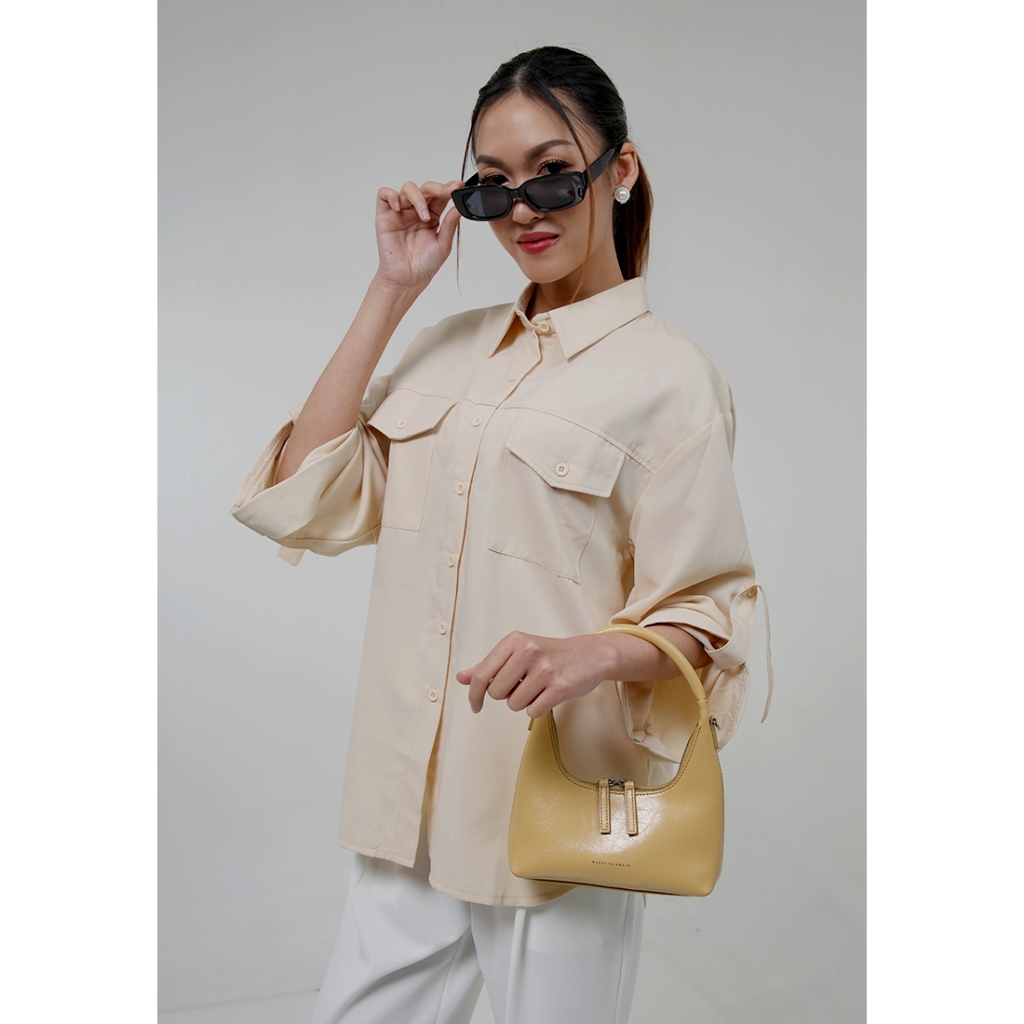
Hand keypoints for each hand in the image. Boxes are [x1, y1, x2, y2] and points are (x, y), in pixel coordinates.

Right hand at [374, 179, 462, 291]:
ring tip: (424, 217)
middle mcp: (416, 211)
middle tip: (446, 193)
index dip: (449, 188)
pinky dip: (391, 196)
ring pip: (408, 188)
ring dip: (418, 198)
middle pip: (426, 188)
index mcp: (432, 216)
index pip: (440, 196)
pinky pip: (384, 194)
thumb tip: (459, 206)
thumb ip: (450, 224)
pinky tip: (399, 208)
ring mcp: (400, 211)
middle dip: (437, 188)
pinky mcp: (385, 215)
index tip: (458, 187)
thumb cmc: (424, 265)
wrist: (407, 279)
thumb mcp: (443, 244)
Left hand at [456, 632, 615, 717]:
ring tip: (537, 688)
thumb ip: (489, 665)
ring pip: (514, 704)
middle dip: (505, 695)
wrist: (590, 655)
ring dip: (523, 702)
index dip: (474, 694)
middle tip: (521, 685)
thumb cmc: (550, 655)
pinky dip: (538, 708)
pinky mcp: (560, 687)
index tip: (475, 704)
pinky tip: (548, 694)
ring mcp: (545, 669)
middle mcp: (529, 651)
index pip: (482, 673)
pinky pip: (533, 711)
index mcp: (515, 640)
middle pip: (496, 692)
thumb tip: (461, 678)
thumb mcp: (518, 652)